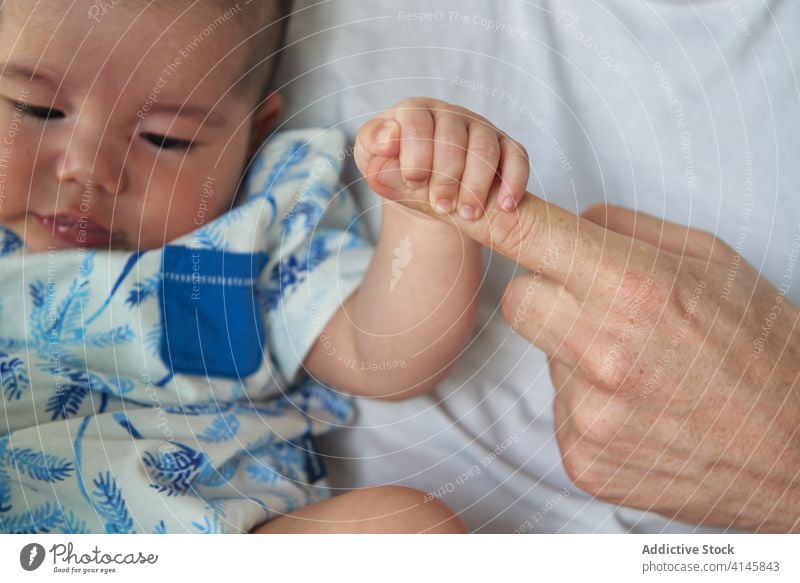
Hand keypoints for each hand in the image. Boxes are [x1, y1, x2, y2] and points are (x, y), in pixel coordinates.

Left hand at [354, 97, 529, 220]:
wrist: (423, 188)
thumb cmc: (395, 170)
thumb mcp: (372, 161)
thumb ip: (371, 149)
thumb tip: (387, 140)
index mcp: (415, 111)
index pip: (417, 122)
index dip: (416, 155)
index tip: (414, 182)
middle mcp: (450, 115)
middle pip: (454, 138)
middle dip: (446, 177)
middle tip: (441, 206)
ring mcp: (480, 129)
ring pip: (486, 148)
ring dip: (476, 185)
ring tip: (467, 214)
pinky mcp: (505, 147)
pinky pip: (517, 157)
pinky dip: (513, 182)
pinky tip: (503, 206)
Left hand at [389, 184, 799, 530]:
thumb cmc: (766, 350)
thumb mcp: (713, 262)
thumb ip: (628, 231)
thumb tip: (569, 219)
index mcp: (634, 286)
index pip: (525, 234)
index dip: (466, 209)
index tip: (422, 190)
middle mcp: (602, 350)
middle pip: (518, 299)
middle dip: (552, 296)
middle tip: (609, 311)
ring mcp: (590, 413)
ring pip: (541, 357)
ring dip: (575, 354)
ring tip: (641, 369)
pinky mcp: (584, 460)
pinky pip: (558, 411)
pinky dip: (588, 406)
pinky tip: (639, 410)